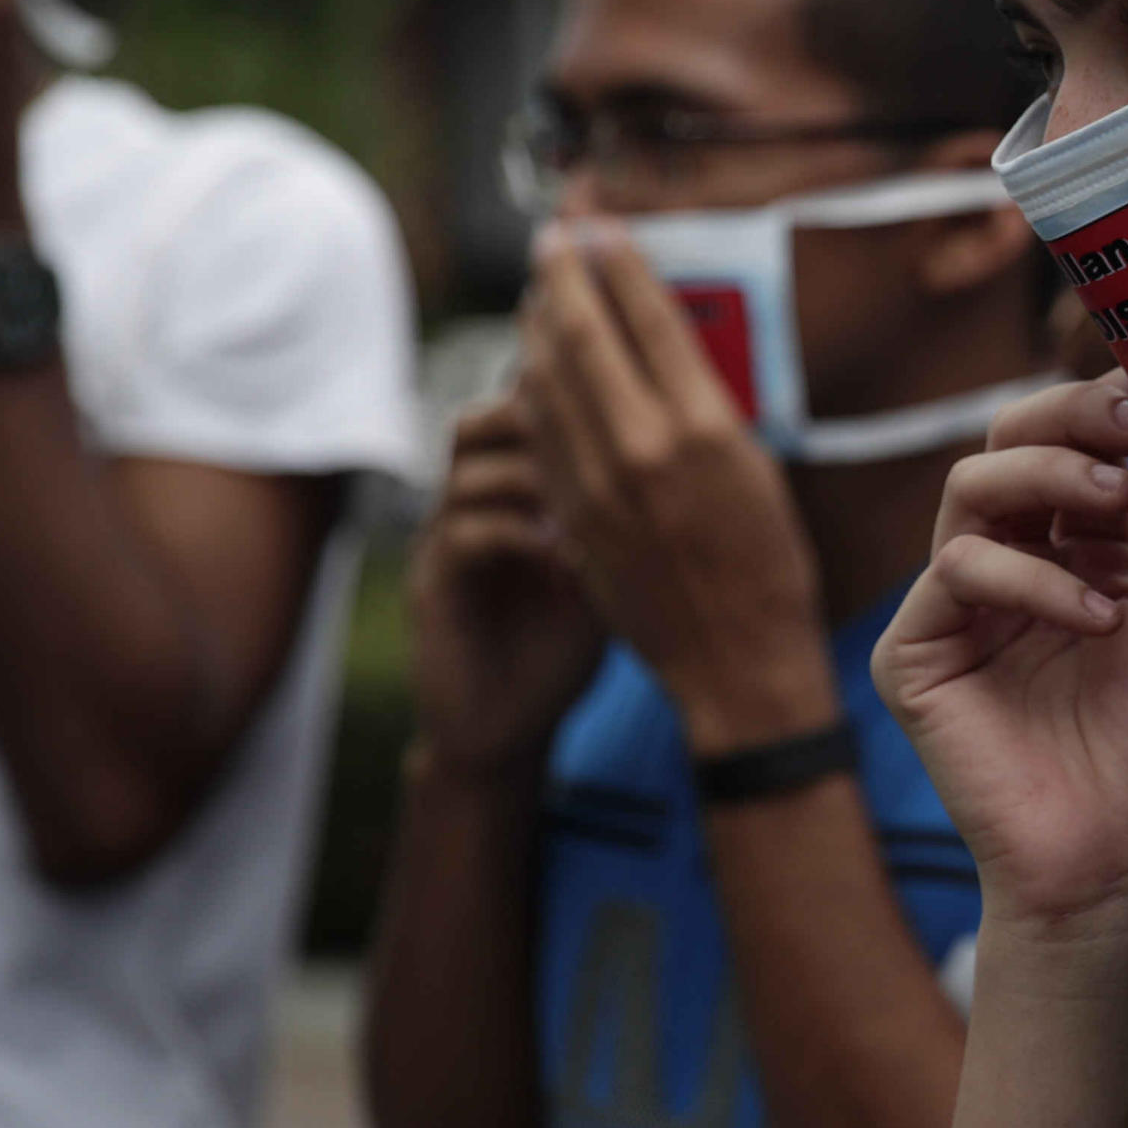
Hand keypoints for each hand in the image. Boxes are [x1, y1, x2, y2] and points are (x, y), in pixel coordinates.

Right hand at [407, 385, 610, 778]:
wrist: (505, 727)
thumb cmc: (562, 646)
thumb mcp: (604, 568)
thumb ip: (625, 515)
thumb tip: (695, 468)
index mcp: (505, 491)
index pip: (522, 412)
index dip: (568, 400)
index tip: (630, 411)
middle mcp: (466, 505)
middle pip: (484, 420)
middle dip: (542, 426)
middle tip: (604, 449)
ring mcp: (442, 542)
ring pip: (469, 467)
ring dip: (535, 478)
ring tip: (589, 508)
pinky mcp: (433, 588)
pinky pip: (465, 534)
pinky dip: (523, 536)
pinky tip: (569, 560)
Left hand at [515, 223, 837, 753]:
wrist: (734, 660)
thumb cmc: (767, 564)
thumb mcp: (757, 467)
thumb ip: (706, 405)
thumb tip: (663, 346)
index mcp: (705, 428)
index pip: (648, 318)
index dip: (618, 263)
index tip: (602, 226)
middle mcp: (643, 449)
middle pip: (583, 337)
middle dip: (563, 277)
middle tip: (553, 238)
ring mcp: (596, 485)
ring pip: (547, 382)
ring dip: (539, 326)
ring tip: (540, 291)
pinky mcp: (569, 517)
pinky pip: (541, 435)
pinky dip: (534, 390)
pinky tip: (534, 367)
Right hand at [873, 380, 1127, 966]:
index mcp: (1073, 555)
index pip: (1068, 446)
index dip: (1107, 409)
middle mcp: (1006, 571)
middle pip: (1004, 445)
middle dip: (1069, 422)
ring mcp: (954, 613)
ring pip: (970, 490)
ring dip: (1049, 480)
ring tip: (1123, 505)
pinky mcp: (915, 658)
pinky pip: (954, 573)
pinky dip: (1029, 578)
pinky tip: (1098, 619)